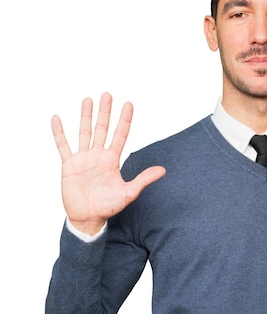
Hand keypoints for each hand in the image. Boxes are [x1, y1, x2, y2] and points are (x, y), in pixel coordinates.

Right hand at [51, 92, 165, 235]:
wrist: (88, 218)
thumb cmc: (108, 206)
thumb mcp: (129, 192)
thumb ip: (143, 179)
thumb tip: (163, 170)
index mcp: (112, 160)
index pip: (120, 135)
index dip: (124, 120)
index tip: (129, 104)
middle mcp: (98, 155)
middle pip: (102, 129)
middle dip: (105, 112)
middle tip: (107, 94)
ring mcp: (83, 158)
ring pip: (84, 132)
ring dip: (85, 116)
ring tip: (88, 100)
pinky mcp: (69, 165)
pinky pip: (62, 145)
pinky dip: (59, 133)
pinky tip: (57, 118)